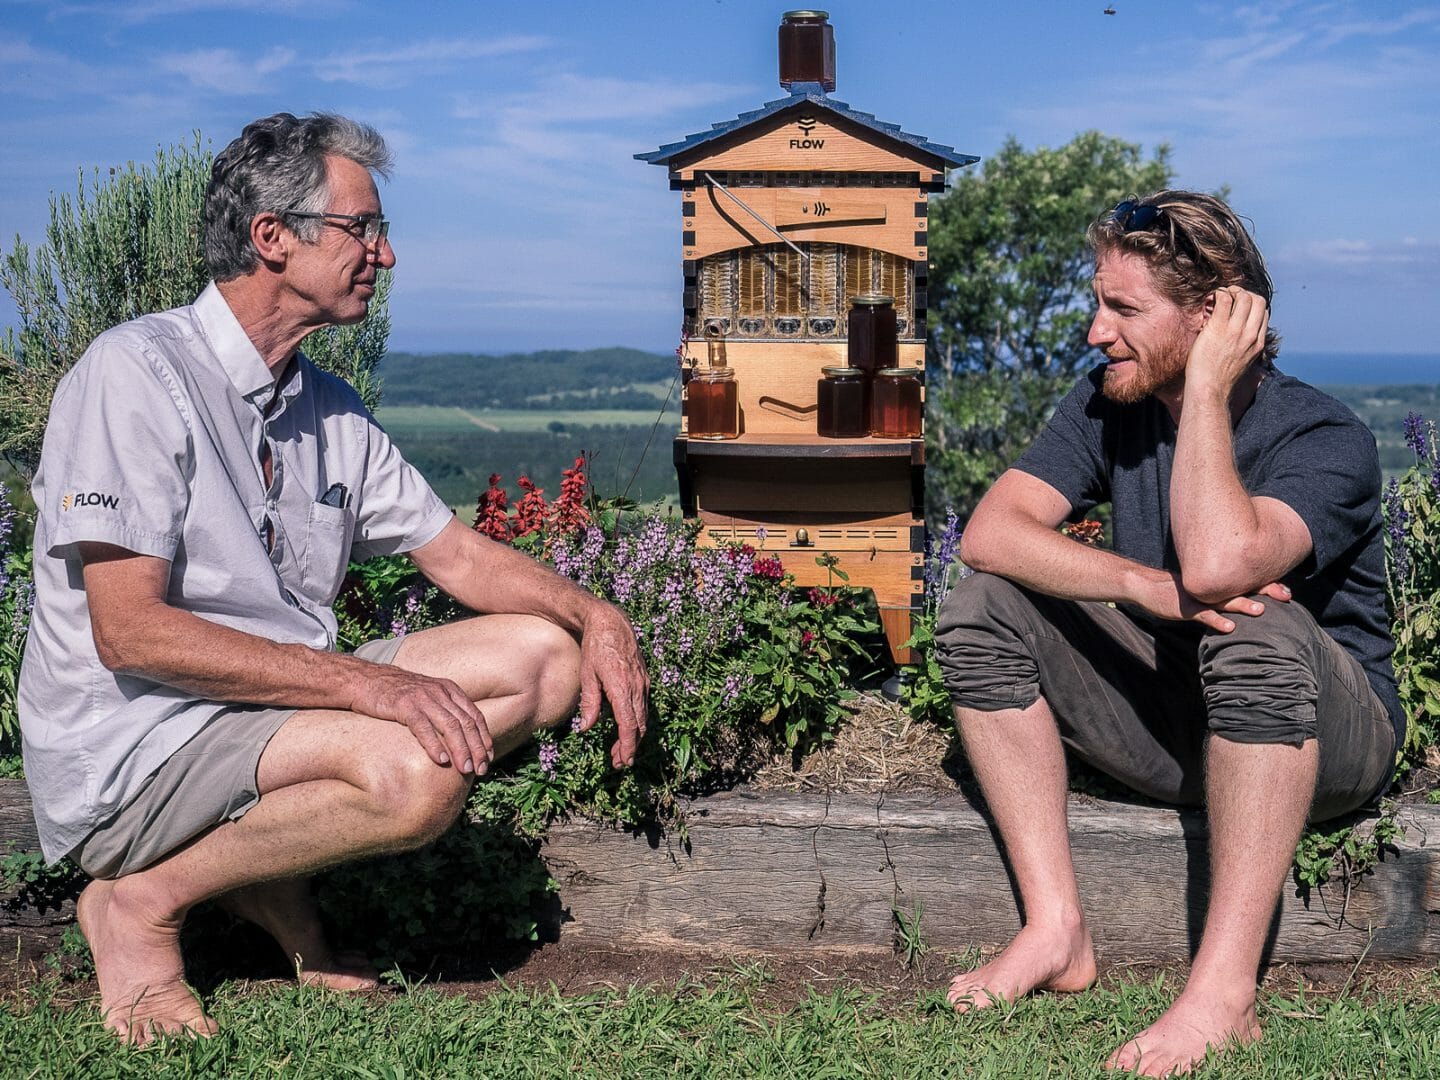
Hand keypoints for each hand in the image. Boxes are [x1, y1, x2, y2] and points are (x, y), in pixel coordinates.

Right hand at [351, 664, 493, 775]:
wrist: (365, 680)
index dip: (484, 738)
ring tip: (465, 769)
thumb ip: (444, 710)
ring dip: (460, 750)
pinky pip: (423, 727)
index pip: (475, 715)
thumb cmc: (397, 694)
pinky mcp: (404, 705)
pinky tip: (441, 760)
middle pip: (466, 723)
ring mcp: (423, 698)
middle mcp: (440, 692)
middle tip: (481, 769)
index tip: (489, 757)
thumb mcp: (427, 696)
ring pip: (450, 726)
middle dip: (476, 748)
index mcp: (449, 689)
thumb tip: (459, 738)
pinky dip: (434, 744)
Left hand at [572, 602, 650, 768]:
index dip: (627, 746)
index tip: (624, 761)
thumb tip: (586, 728)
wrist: (612, 623)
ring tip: (621, 751)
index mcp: (622, 688)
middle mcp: (637, 687)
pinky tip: (626, 727)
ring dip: (634, 736)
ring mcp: (643, 683)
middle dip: (630, 747)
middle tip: (620, 763)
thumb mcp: (587, 675)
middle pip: (639, 726)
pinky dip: (637, 721)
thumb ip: (590, 703)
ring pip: (643, 717)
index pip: (629, 725)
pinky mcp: (644, 679)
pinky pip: (643, 705)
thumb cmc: (595, 647)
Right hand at [1135, 571, 1290, 632]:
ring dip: (1244, 605)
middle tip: (1286, 595)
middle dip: (1265, 591)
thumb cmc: (1176, 590)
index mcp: (1217, 582)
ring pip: (1226, 601)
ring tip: (1261, 611)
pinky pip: (1204, 615)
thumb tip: (1241, 601)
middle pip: (1243, 587)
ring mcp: (1199, 597)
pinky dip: (1217, 621)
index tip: (1287, 591)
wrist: (1146, 586)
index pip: (1246, 581)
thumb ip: (1220, 595)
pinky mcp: (1186, 608)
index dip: (1267, 585)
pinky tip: (1230, 628)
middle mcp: (1212, 587)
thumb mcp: (1201, 590)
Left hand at [1186, 287, 1268, 397]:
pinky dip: (1219, 293)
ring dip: (1231, 290)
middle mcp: (1250, 334)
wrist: (1210, 389)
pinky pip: (1224, 299)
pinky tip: (1210, 299)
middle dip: (1244, 293)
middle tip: (1229, 296)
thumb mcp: (1242, 362)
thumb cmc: (1219, 379)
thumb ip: (1245, 347)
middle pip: (1258, 300)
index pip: (1264, 313)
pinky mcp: (1218, 328)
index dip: (1252, 304)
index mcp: (1258, 343)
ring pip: (1243, 296)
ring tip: (1219, 295)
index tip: (1238, 305)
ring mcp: (1235, 331)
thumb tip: (1238, 337)